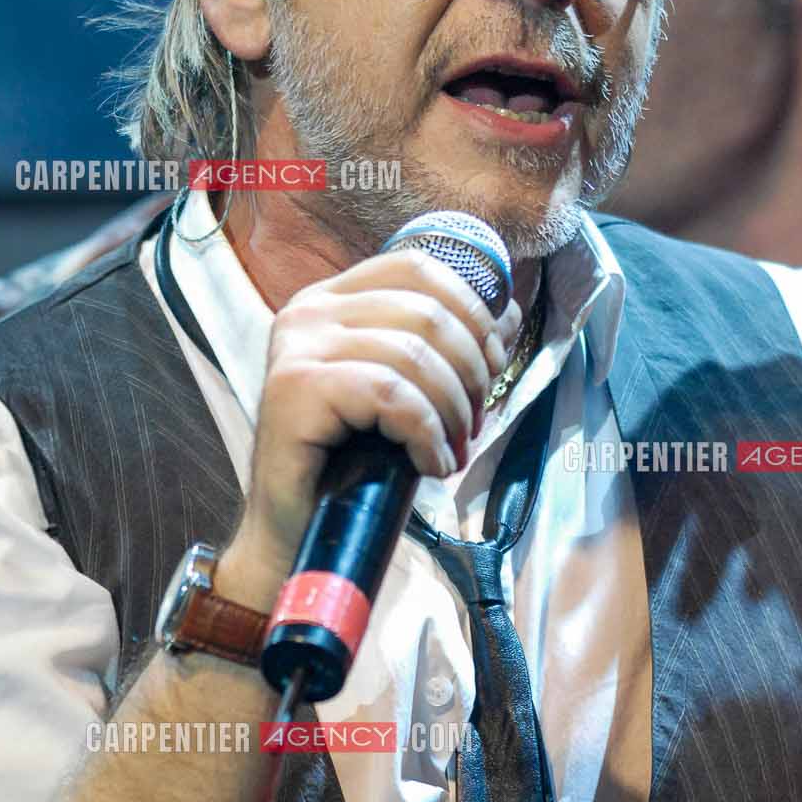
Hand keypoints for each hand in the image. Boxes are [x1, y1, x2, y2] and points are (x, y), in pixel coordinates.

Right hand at [221, 253, 519, 600]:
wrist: (295, 533)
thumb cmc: (353, 466)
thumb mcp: (408, 394)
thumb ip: (447, 347)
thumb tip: (507, 311)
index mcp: (333, 301)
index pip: (420, 268)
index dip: (473, 312)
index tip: (493, 366)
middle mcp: (308, 312)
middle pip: (427, 312)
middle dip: (472, 373)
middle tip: (472, 425)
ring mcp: (295, 348)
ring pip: (413, 355)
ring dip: (452, 411)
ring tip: (451, 451)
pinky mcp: (294, 390)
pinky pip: (390, 394)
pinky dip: (425, 434)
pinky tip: (431, 465)